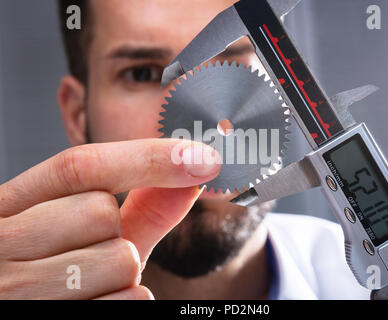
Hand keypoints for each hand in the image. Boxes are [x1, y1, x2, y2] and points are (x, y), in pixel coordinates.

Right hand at [0, 139, 220, 298]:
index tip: (203, 158)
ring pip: (121, 260)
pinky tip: (94, 304)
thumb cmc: (55, 276)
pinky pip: (129, 301)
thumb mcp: (85, 237)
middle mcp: (3, 243)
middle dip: (117, 234)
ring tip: (87, 287)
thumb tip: (194, 170)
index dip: (148, 156)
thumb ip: (140, 207)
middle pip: (101, 211)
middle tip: (89, 255)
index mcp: (9, 208)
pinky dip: (126, 302)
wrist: (19, 310)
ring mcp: (17, 290)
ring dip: (122, 276)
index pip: (80, 166)